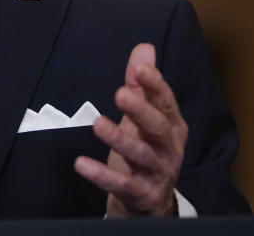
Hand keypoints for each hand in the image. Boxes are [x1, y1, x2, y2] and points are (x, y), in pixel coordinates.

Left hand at [74, 43, 186, 216]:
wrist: (149, 203)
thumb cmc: (146, 151)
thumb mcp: (143, 117)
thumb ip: (141, 84)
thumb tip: (144, 49)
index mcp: (172, 126)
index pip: (165, 102)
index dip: (155, 84)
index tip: (140, 68)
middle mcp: (169, 149)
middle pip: (158, 127)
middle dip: (141, 109)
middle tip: (120, 93)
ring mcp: (157, 173)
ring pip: (141, 155)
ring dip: (120, 139)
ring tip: (98, 124)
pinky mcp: (142, 195)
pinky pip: (122, 185)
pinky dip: (101, 175)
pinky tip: (81, 164)